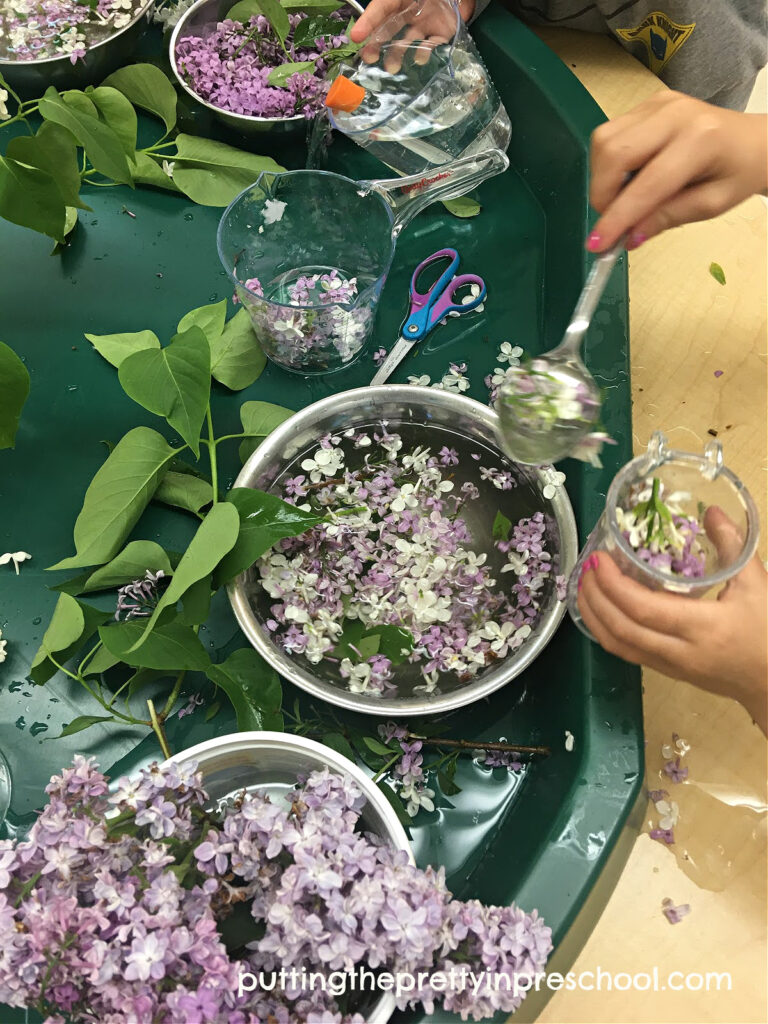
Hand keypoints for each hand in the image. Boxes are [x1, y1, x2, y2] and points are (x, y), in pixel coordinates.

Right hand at [350, 0, 472, 70]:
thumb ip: (391, 3)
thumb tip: (374, 17)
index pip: (380, 8)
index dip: (367, 22)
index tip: (355, 37)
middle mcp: (410, 11)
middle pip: (389, 29)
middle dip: (377, 44)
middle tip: (369, 58)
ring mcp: (426, 23)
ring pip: (407, 41)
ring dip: (398, 54)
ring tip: (393, 67)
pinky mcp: (442, 32)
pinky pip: (432, 45)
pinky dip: (426, 53)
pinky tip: (422, 58)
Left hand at [578, 506, 766, 733]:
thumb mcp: (757, 584)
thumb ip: (733, 545)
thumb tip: (711, 511)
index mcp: (701, 627)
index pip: (642, 609)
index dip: (613, 584)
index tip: (599, 559)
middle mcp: (678, 651)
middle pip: (620, 628)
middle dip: (594, 597)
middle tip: (585, 568)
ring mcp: (669, 666)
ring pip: (618, 645)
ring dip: (593, 616)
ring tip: (583, 586)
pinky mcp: (666, 672)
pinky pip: (627, 652)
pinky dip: (606, 630)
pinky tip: (600, 610)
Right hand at [586, 91, 767, 251]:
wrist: (754, 140)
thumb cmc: (738, 172)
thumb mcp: (712, 204)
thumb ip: (669, 218)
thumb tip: (629, 237)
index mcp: (700, 139)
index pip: (647, 184)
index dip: (617, 217)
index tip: (598, 244)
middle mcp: (674, 114)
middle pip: (614, 153)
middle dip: (602, 194)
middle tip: (612, 220)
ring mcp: (657, 104)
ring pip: (604, 141)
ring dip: (602, 178)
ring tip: (623, 198)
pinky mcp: (647, 104)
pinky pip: (610, 134)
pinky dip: (609, 163)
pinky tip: (628, 177)